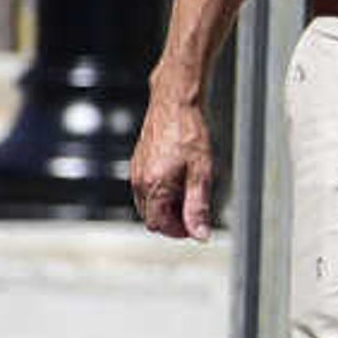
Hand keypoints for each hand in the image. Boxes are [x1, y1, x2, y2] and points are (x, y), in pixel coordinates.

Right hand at [131, 91, 216, 238]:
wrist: (175, 103)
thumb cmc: (189, 133)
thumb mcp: (201, 173)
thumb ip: (198, 206)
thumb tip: (200, 234)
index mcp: (154, 186)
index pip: (159, 225)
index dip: (179, 231)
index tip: (196, 227)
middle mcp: (140, 181)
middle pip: (152, 217)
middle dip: (173, 221)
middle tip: (195, 212)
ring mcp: (136, 171)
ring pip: (148, 204)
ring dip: (167, 207)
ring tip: (189, 193)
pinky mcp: (138, 162)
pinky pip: (146, 189)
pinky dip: (161, 193)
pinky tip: (179, 180)